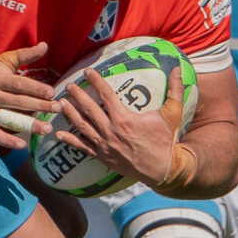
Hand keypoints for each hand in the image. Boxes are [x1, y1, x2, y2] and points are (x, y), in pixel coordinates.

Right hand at [0, 43, 57, 149]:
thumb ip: (25, 55)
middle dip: (39, 106)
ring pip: (10, 119)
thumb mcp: (3, 61)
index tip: (52, 93)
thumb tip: (45, 45)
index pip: (19, 84)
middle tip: (57, 109)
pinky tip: (23, 145)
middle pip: (18, 102)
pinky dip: (8, 140)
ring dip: (29, 125)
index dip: (36, 88)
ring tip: (47, 129)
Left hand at [55, 67, 188, 189]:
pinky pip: (82, 147)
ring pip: (82, 126)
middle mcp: (111, 131)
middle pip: (89, 109)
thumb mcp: (172, 113)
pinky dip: (69, 141)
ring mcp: (104, 145)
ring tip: (60, 104)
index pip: (106, 95)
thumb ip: (175, 90)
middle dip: (77, 96)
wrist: (163, 169)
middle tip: (68, 85)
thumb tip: (179, 68)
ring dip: (69, 114)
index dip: (96, 81)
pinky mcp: (102, 156)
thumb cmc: (166, 140)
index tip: (87, 71)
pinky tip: (58, 134)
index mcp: (125, 118)